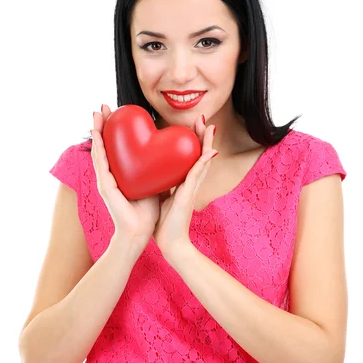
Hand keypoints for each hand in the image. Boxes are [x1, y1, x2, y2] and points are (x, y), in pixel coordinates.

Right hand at [91, 104, 160, 245]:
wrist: (140, 233)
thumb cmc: (148, 213)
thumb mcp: (156, 185)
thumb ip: (158, 170)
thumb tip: (169, 156)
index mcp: (121, 174)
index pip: (116, 147)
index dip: (115, 129)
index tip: (117, 111)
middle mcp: (111, 175)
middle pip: (105, 144)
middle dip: (103, 124)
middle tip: (104, 105)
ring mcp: (106, 180)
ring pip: (99, 150)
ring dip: (97, 130)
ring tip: (97, 113)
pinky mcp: (106, 187)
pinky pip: (101, 163)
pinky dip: (98, 147)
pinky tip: (97, 134)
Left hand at [153, 114, 217, 256]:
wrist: (170, 243)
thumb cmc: (164, 223)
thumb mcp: (161, 197)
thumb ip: (160, 185)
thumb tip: (152, 174)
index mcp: (182, 182)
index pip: (189, 157)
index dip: (192, 141)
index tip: (192, 126)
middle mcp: (190, 183)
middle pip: (200, 154)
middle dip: (202, 136)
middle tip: (202, 118)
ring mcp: (192, 188)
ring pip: (203, 161)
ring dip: (206, 143)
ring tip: (209, 126)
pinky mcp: (189, 195)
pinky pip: (198, 175)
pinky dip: (203, 162)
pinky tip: (209, 150)